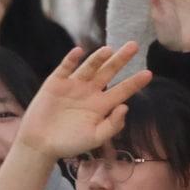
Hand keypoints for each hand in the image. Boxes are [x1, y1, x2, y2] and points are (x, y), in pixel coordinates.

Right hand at [15, 44, 149, 160]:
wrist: (41, 144)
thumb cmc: (70, 143)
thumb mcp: (96, 137)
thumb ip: (113, 125)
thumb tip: (125, 107)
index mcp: (102, 105)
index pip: (122, 90)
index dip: (135, 82)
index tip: (149, 73)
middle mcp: (90, 92)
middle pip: (108, 72)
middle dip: (121, 60)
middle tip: (134, 46)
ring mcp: (73, 86)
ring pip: (89, 67)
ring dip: (98, 58)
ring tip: (110, 49)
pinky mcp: (55, 83)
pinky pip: (65, 68)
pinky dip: (71, 60)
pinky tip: (79, 51)